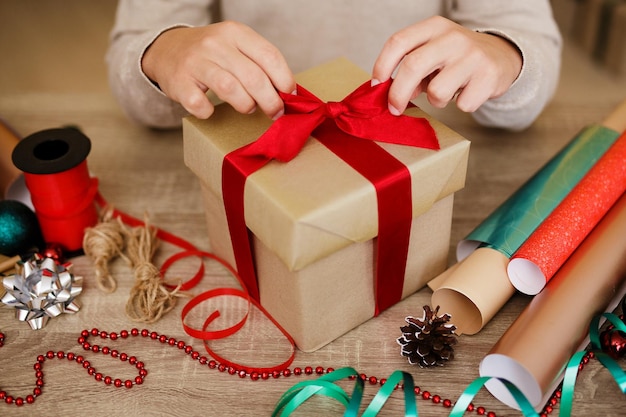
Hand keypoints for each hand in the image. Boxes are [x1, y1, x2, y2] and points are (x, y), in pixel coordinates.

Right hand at [141, 21, 295, 119]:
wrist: (167, 50)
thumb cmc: (213, 55)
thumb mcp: (237, 47)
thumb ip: (261, 64)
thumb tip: (289, 93)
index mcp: (235, 33)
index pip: (270, 56)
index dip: (285, 80)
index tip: (290, 96)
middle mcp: (215, 44)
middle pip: (254, 77)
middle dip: (270, 101)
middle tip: (275, 112)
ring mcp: (195, 62)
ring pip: (230, 89)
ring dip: (246, 105)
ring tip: (248, 108)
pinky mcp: (179, 82)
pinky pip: (201, 105)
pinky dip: (210, 112)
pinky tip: (212, 109)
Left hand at [372, 16, 522, 114]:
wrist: (501, 56)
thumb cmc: (456, 58)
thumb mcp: (433, 53)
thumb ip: (411, 69)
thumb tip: (390, 95)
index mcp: (434, 27)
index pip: (398, 42)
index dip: (382, 66)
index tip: (377, 85)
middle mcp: (453, 38)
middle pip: (412, 66)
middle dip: (397, 94)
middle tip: (394, 108)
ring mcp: (473, 56)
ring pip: (436, 91)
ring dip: (436, 100)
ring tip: (445, 92)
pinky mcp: (488, 76)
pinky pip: (462, 104)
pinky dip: (461, 104)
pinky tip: (468, 92)